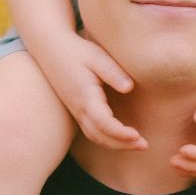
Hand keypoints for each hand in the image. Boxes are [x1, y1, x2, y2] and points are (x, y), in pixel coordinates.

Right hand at [31, 33, 144, 151]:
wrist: (51, 49)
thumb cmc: (77, 51)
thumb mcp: (97, 56)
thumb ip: (113, 72)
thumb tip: (129, 88)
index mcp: (85, 96)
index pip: (103, 122)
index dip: (120, 133)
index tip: (138, 136)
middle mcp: (79, 108)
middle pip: (100, 136)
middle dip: (122, 144)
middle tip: (145, 145)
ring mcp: (76, 111)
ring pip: (95, 136)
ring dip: (116, 144)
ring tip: (137, 144)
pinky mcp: (77, 110)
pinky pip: (91, 131)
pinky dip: (107, 139)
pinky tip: (121, 138)